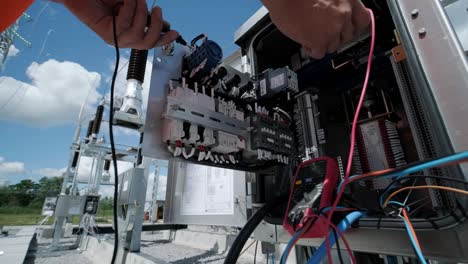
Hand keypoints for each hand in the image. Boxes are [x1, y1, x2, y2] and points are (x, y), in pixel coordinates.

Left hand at [60, 0, 178, 48]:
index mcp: (130, 34)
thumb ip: (142, 13)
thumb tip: (157, 18)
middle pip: (147, 43)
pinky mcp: (105, 33)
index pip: (150, 41)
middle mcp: (123, 39)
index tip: (175, 33)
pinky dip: (129, 8)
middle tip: (158, 9)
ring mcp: (114, 38)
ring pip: (137, 33)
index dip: (164, 39)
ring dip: (141, 13)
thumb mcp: (129, 4)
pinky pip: (124, 23)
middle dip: (157, 27)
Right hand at [262, 0, 369, 58]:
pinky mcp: (320, 40)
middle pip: (347, 36)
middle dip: (335, 36)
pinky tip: (305, 42)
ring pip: (334, 46)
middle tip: (324, 34)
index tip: (350, 29)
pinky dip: (312, 50)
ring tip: (311, 36)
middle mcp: (344, 12)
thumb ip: (334, 3)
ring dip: (323, 43)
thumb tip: (333, 14)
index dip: (354, 27)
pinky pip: (320, 53)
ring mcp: (334, 27)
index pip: (363, 19)